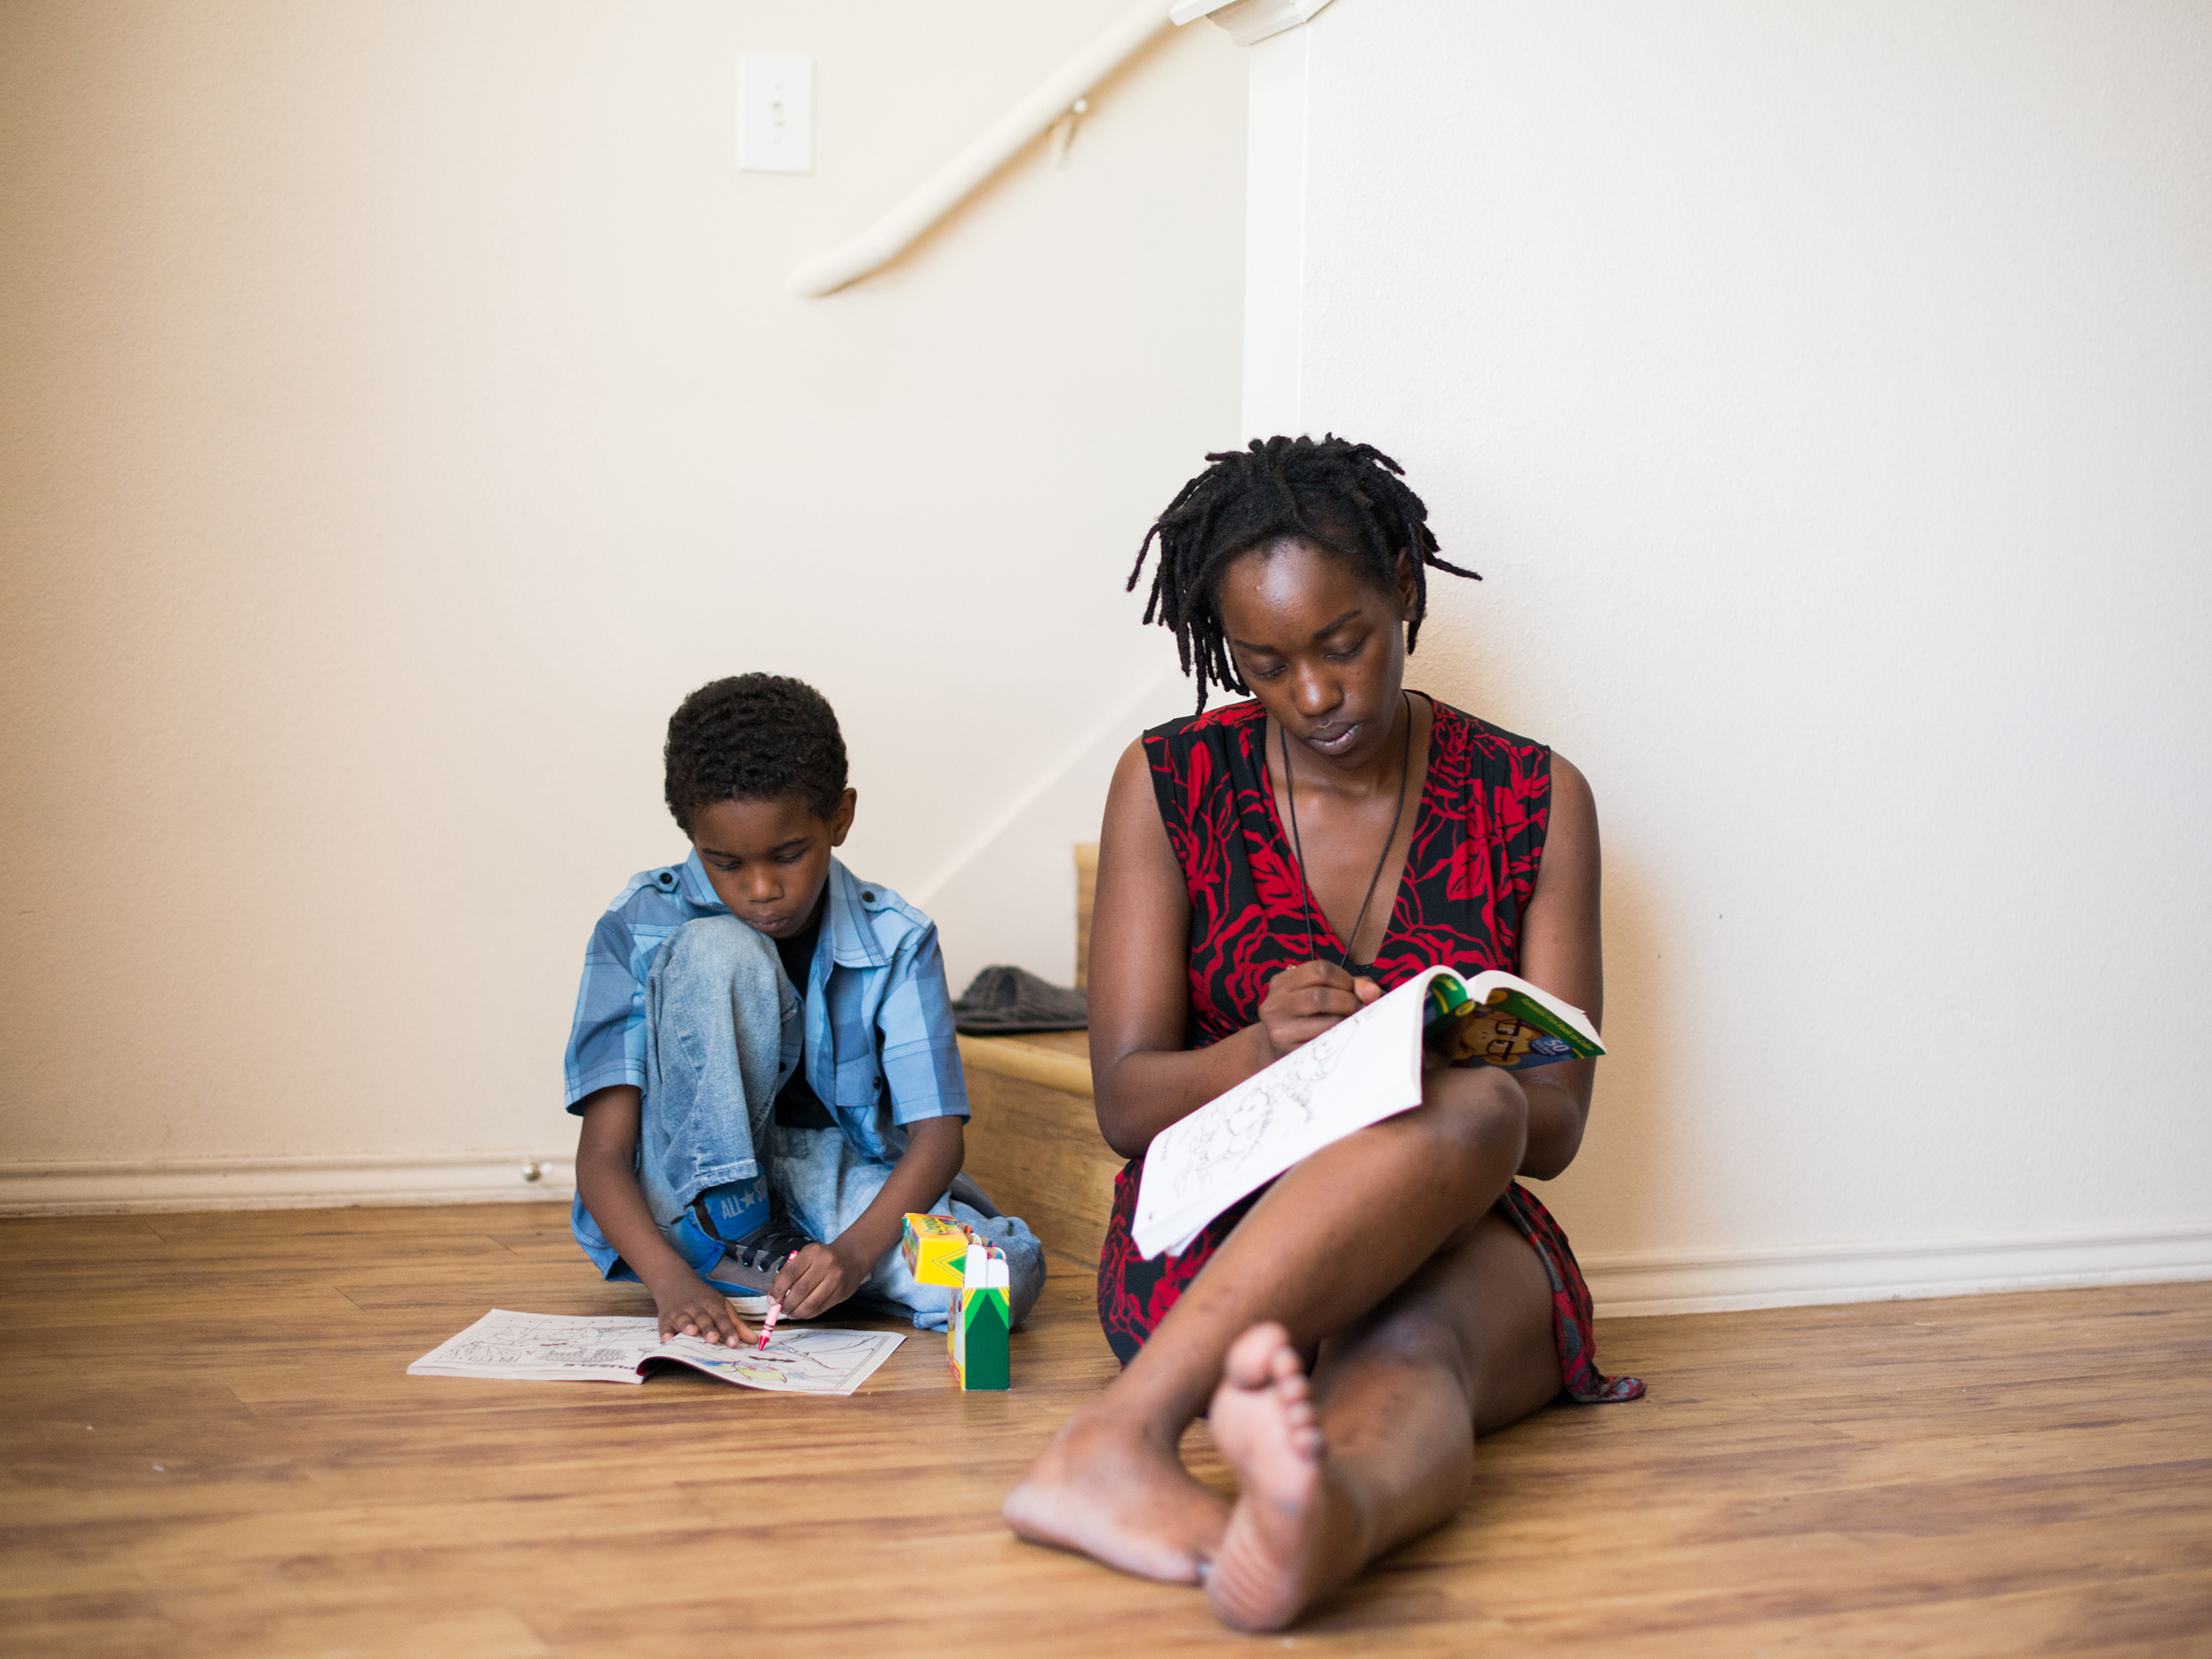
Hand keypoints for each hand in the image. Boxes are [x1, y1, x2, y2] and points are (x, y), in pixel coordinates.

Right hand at [647, 1271, 755, 1346]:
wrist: (674, 1281)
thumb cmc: (702, 1298)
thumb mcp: (721, 1305)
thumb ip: (737, 1324)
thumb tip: (754, 1340)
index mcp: (712, 1304)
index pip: (722, 1317)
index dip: (728, 1330)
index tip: (734, 1343)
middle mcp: (696, 1308)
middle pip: (703, 1318)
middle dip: (708, 1328)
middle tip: (713, 1339)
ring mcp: (679, 1312)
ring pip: (684, 1320)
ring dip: (687, 1326)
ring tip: (692, 1332)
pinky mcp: (665, 1318)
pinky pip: (664, 1325)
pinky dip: (665, 1332)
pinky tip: (667, 1340)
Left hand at [769, 1239, 871, 1319]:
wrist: (852, 1257)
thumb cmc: (823, 1257)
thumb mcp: (805, 1256)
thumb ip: (789, 1272)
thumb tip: (775, 1295)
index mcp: (812, 1253)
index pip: (791, 1273)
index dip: (778, 1289)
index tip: (771, 1300)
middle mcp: (826, 1264)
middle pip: (801, 1290)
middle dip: (787, 1304)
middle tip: (781, 1309)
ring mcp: (836, 1279)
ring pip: (811, 1302)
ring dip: (797, 1312)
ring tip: (791, 1313)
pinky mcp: (842, 1292)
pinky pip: (821, 1308)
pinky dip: (808, 1314)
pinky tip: (802, 1313)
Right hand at [1257, 960, 1382, 1057]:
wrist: (1279, 1048)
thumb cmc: (1307, 1016)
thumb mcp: (1319, 991)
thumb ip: (1349, 985)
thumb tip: (1372, 991)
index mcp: (1281, 983)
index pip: (1320, 970)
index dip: (1345, 979)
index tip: (1354, 989)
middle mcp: (1275, 1005)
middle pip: (1321, 996)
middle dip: (1349, 1001)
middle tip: (1358, 1009)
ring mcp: (1280, 1031)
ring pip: (1327, 1022)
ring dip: (1348, 1022)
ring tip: (1352, 1022)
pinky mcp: (1290, 1053)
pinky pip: (1328, 1044)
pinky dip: (1343, 1038)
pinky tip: (1343, 1036)